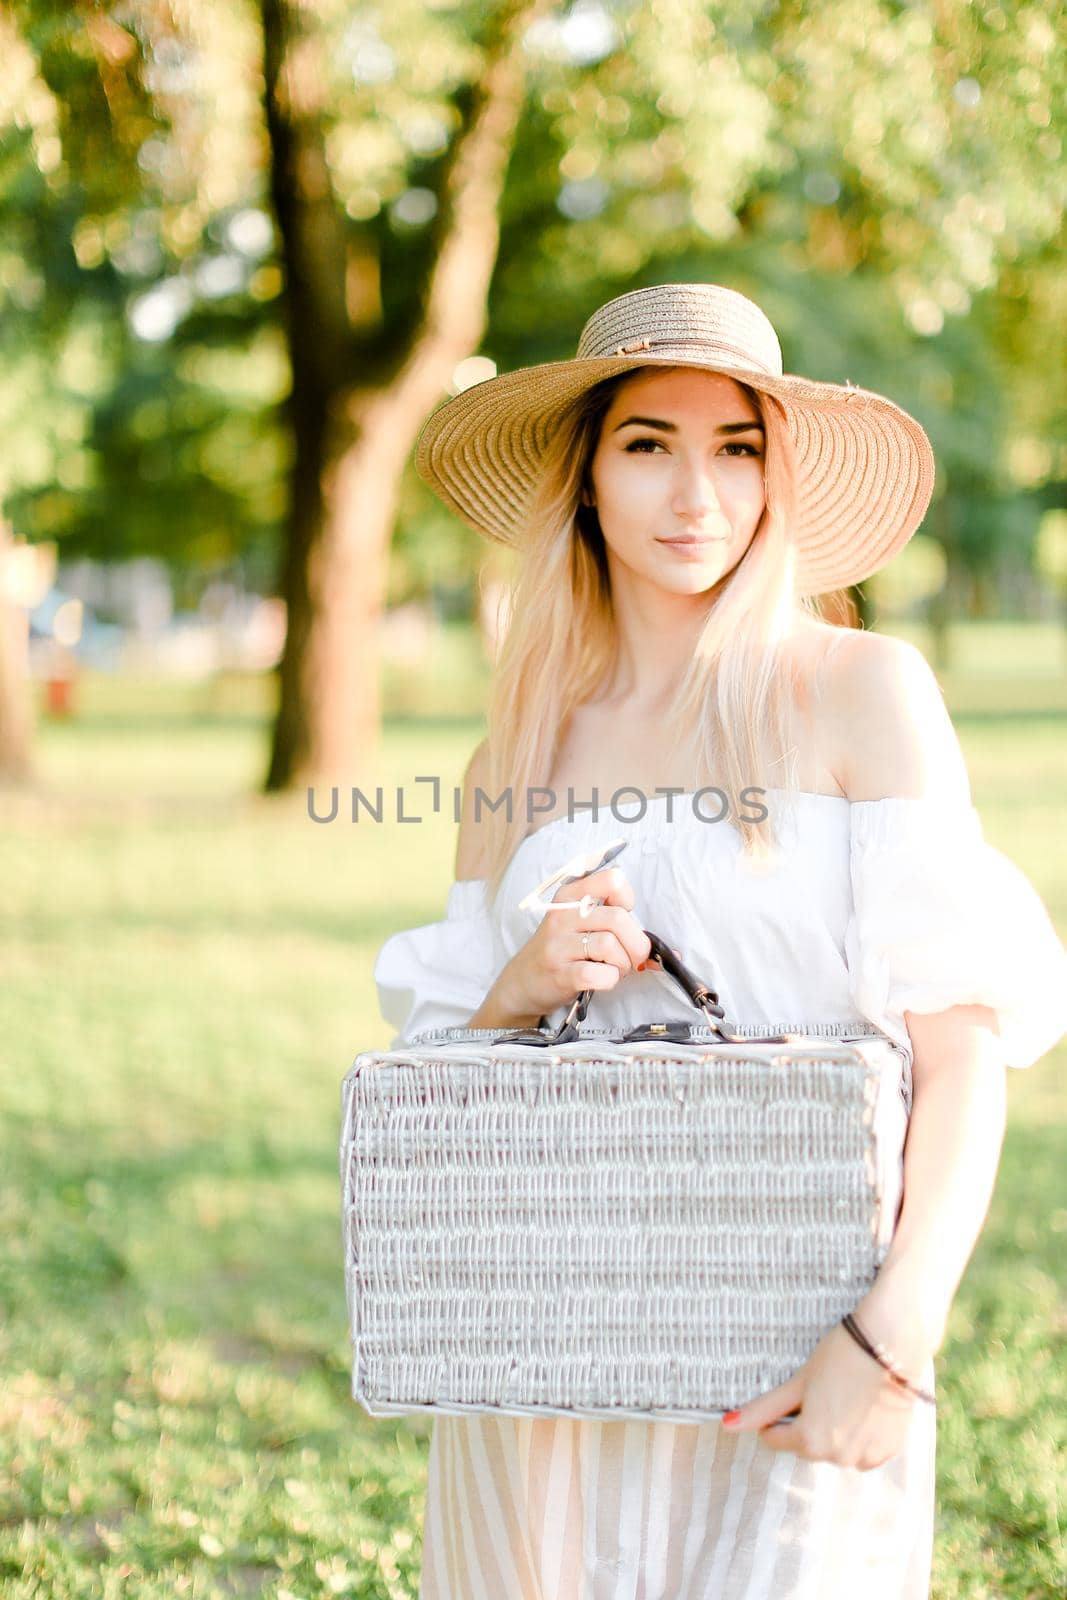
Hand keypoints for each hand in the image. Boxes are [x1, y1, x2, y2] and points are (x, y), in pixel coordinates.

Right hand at [495, 864, 655, 1021]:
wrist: (524, 981)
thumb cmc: (564, 951)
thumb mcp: (582, 926)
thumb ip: (620, 927)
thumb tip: (671, 953)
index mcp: (570, 895)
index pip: (613, 880)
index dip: (628, 902)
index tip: (624, 917)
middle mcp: (562, 915)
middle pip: (619, 919)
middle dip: (636, 944)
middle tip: (632, 958)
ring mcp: (558, 944)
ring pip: (611, 946)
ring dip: (623, 964)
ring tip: (613, 969)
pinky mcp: (559, 972)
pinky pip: (599, 974)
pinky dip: (610, 980)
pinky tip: (601, 980)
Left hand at [720, 1322, 925, 1470]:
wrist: (892, 1345)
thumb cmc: (839, 1356)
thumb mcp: (798, 1381)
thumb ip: (764, 1408)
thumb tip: (726, 1425)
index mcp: (810, 1441)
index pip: (775, 1438)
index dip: (778, 1415)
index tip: (793, 1391)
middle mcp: (837, 1457)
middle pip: (807, 1444)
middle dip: (808, 1423)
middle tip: (821, 1388)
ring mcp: (866, 1456)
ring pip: (835, 1450)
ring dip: (835, 1432)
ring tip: (845, 1395)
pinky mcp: (889, 1450)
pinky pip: (863, 1452)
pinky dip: (860, 1436)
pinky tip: (864, 1406)